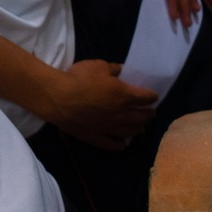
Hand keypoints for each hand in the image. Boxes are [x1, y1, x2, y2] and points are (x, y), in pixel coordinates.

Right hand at [36, 60, 157, 149]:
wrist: (58, 98)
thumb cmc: (79, 79)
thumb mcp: (98, 66)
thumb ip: (113, 69)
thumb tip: (121, 70)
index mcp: (124, 95)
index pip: (145, 98)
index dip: (151, 96)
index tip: (153, 96)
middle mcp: (121, 114)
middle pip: (141, 117)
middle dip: (148, 115)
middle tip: (151, 114)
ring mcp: (109, 128)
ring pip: (129, 132)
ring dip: (137, 130)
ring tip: (141, 129)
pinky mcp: (95, 137)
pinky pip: (111, 144)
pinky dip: (119, 145)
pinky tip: (122, 145)